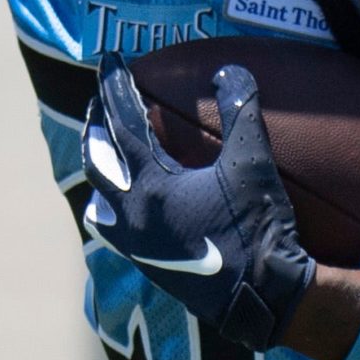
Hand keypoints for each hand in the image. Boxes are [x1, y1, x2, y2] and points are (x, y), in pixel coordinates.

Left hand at [82, 55, 315, 352]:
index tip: (107, 61)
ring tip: (105, 152)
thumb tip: (230, 72)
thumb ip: (241, 112)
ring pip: (100, 200)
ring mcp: (137, 245)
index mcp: (151, 187)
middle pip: (97, 161)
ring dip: (100, 172)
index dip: (114, 88)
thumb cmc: (257, 229)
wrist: (264, 298)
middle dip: (95, 127)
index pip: (122, 125)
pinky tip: (128, 204)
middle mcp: (132, 216)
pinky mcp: (148, 266)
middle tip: (98, 102)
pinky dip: (114, 206)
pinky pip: (116, 229)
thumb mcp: (253, 164)